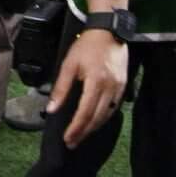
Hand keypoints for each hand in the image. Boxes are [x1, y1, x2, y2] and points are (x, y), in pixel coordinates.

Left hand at [51, 28, 129, 147]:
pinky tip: (94, 122)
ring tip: (81, 136)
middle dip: (84, 132)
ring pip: (106, 115)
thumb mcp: (68, 65)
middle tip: (72, 143)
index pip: (85, 112)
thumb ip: (61, 88)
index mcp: (95, 82)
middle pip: (97, 117)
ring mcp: (119, 89)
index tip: (67, 139)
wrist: (109, 33)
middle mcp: (110, 89)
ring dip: (93, 127)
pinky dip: (103, 118)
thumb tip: (52, 109)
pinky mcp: (123, 87)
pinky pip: (113, 108)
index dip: (76, 128)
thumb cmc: (85, 47)